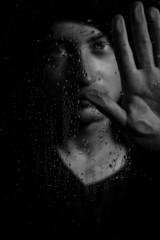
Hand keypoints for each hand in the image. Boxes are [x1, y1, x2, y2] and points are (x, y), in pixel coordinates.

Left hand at [84, 1, 159, 151]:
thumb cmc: (144, 136)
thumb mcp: (124, 122)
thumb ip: (107, 107)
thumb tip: (85, 94)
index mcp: (131, 85)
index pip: (124, 56)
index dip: (121, 38)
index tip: (116, 19)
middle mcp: (145, 78)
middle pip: (141, 47)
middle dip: (138, 28)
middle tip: (135, 5)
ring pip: (157, 49)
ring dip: (155, 30)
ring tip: (152, 10)